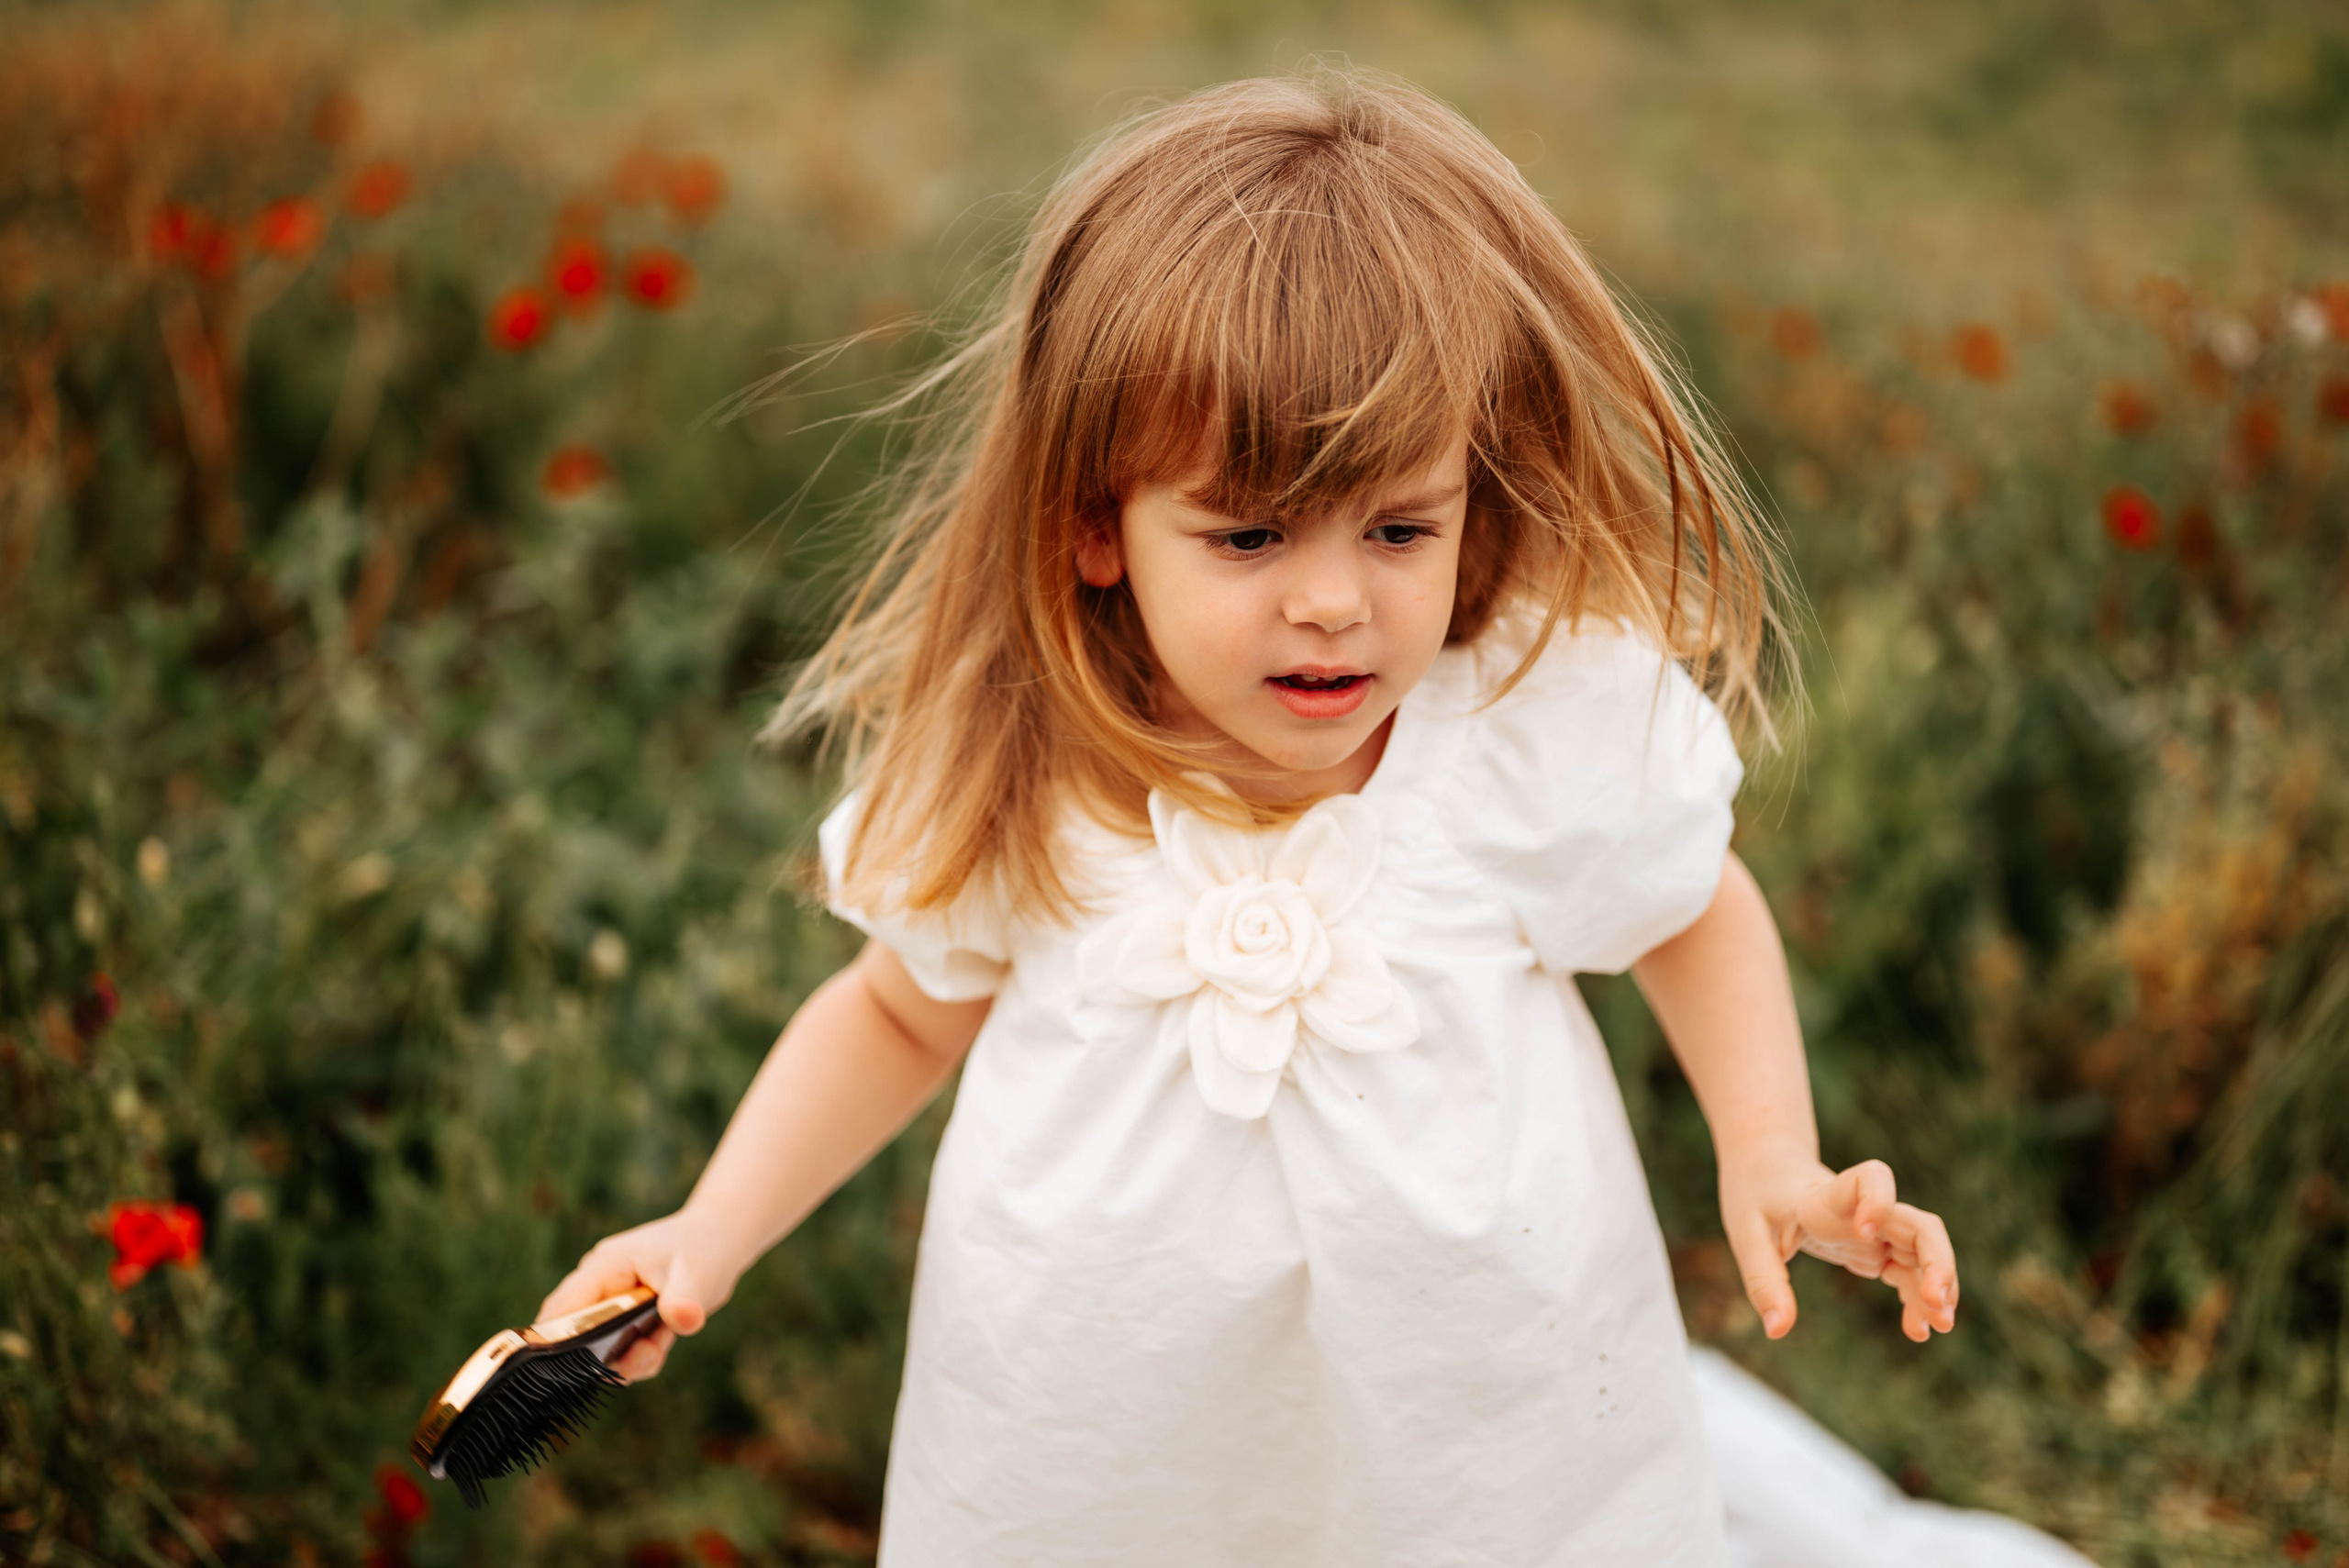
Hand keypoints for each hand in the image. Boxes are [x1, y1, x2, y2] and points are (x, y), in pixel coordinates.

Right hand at [536, 1207, 745, 1380]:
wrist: (718, 1239)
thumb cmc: (704, 1249)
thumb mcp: (699, 1275)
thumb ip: (685, 1301)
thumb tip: (684, 1319)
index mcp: (605, 1267)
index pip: (560, 1311)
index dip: (558, 1344)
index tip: (581, 1371)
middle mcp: (598, 1283)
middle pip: (572, 1335)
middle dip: (605, 1358)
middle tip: (649, 1352)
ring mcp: (608, 1298)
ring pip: (596, 1346)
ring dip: (629, 1357)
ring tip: (664, 1339)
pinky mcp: (621, 1313)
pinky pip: (619, 1347)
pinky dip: (641, 1353)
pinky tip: (665, 1336)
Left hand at [1720, 1155, 1958, 1343]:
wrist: (1771, 1174)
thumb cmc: (1757, 1198)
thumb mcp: (1747, 1237)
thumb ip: (1764, 1282)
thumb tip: (1778, 1330)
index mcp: (1825, 1197)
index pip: (1870, 1178)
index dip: (1878, 1199)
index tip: (1865, 1232)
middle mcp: (1861, 1210)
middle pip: (1919, 1224)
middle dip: (1937, 1261)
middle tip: (1935, 1303)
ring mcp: (1876, 1230)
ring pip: (1925, 1251)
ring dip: (1938, 1285)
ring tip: (1939, 1327)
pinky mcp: (1877, 1249)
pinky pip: (1911, 1272)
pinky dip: (1919, 1298)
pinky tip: (1918, 1329)